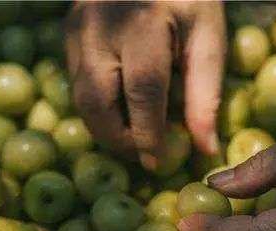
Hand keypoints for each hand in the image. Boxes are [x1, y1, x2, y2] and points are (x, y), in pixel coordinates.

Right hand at [66, 1, 224, 169]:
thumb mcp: (208, 36)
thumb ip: (206, 93)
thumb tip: (205, 149)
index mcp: (142, 23)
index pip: (141, 92)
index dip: (148, 134)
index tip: (157, 163)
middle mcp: (100, 25)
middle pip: (97, 101)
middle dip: (118, 139)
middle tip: (142, 154)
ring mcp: (77, 27)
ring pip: (81, 97)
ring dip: (105, 127)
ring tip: (134, 138)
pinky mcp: (68, 31)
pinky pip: (78, 82)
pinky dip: (98, 106)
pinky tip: (121, 110)